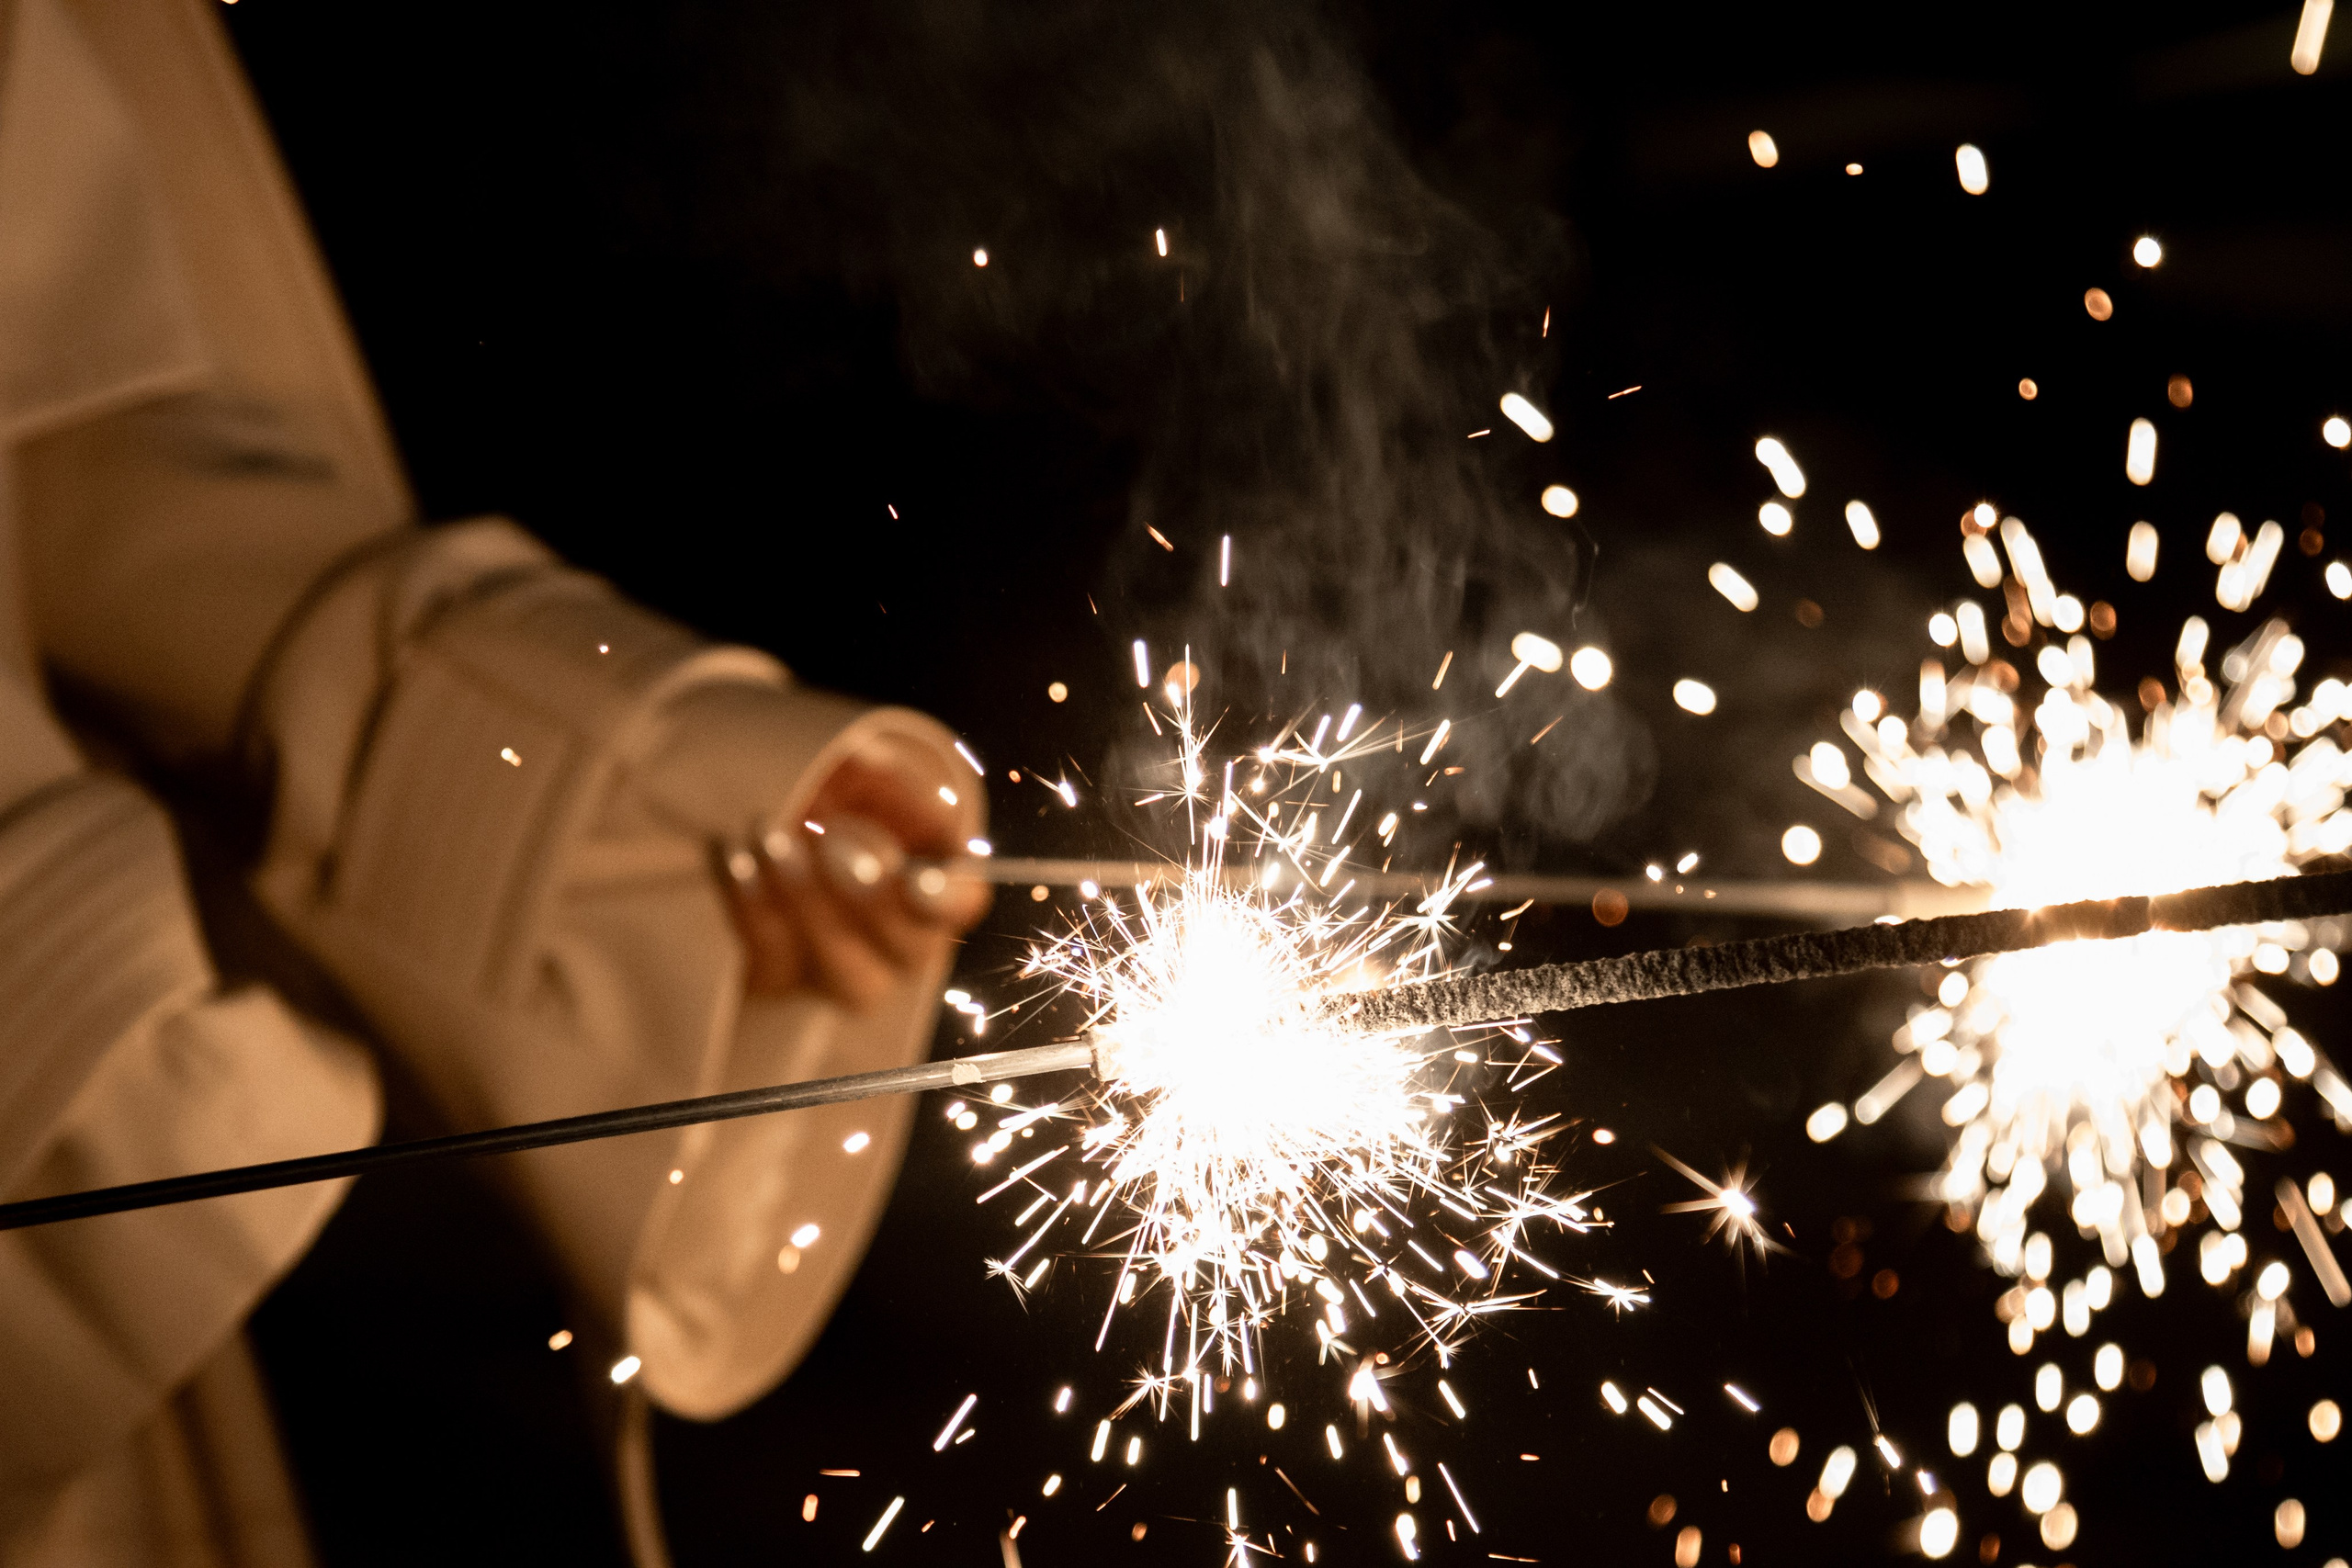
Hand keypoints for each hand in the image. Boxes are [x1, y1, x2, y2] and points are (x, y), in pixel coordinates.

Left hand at [717, 743, 990, 1008]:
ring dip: (808, 905)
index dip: (944, 899)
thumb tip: (886, 781)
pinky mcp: (783, 982)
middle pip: (910, 949)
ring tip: (771, 838)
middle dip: (870, 900)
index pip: (962, 904)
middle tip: (829, 842)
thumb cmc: (835, 792)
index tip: (915, 880)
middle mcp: (904, 944)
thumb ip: (885, 780)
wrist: (766, 815)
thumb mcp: (863, 771)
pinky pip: (773, 964)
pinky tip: (734, 856)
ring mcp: (846, 973)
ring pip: (846, 972)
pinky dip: (753, 908)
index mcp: (939, 887)